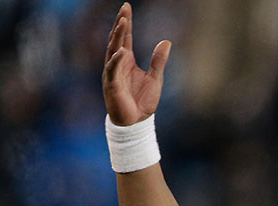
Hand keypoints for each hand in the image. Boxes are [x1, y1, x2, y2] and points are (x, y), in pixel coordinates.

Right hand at [103, 3, 170, 125]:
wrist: (136, 122)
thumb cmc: (143, 101)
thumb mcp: (155, 78)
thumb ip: (159, 60)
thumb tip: (166, 41)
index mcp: (127, 60)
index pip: (126, 37)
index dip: (126, 23)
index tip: (127, 7)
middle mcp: (117, 63)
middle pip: (117, 39)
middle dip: (120, 24)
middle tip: (124, 9)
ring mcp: (112, 73)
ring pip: (113, 50)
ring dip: (117, 36)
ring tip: (123, 22)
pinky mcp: (111, 85)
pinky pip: (112, 69)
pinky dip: (116, 60)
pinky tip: (121, 50)